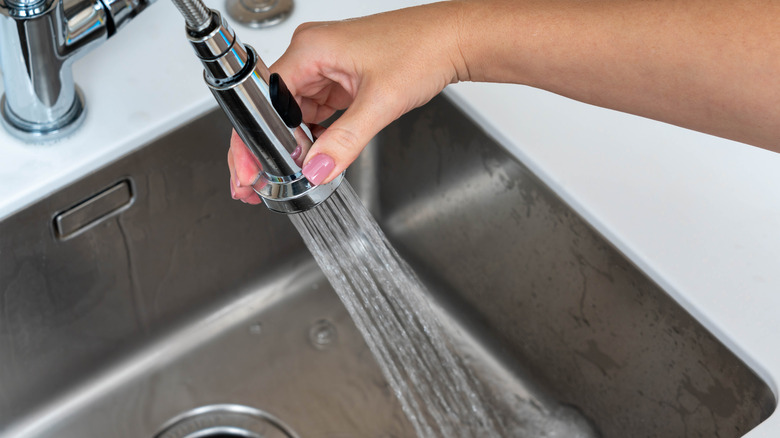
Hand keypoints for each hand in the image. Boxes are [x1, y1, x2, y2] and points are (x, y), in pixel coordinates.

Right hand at [227, 2, 468, 201]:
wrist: (453, 41)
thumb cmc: (422, 49)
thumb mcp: (380, 103)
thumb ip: (345, 141)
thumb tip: (317, 169)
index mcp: (311, 48)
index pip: (264, 98)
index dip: (254, 139)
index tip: (251, 169)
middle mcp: (312, 54)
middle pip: (274, 108)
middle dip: (269, 147)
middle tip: (261, 181)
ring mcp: (326, 67)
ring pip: (294, 113)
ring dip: (294, 143)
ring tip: (290, 172)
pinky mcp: (340, 78)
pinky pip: (315, 111)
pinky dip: (314, 134)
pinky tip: (316, 153)